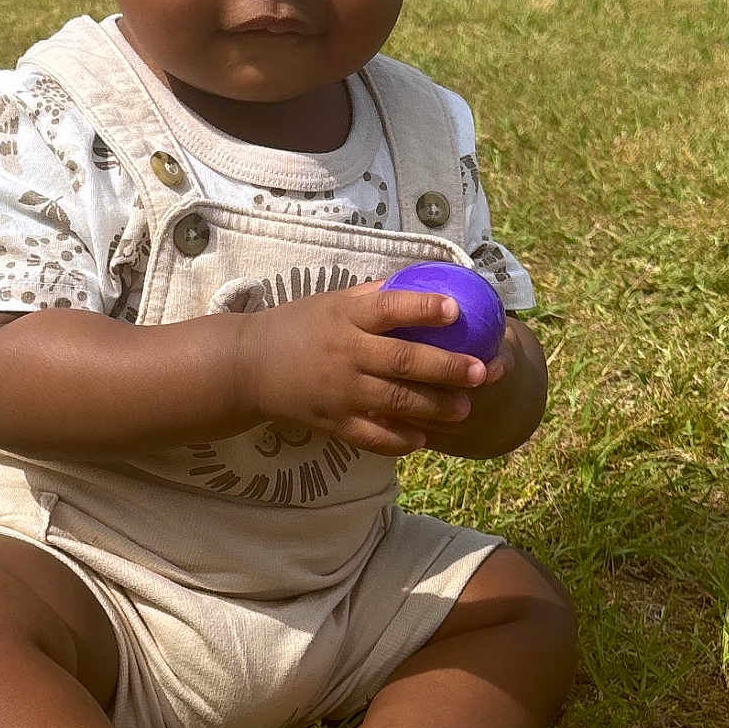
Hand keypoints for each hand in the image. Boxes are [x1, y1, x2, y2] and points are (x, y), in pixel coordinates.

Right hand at [237, 281, 490, 456]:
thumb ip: (371, 298)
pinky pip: (371, 436)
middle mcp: (345, 353)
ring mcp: (339, 391)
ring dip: (434, 407)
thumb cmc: (295, 327)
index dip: (423, 308)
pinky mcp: (332, 422)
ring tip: (464, 409)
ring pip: (395, 401)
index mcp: (346, 316)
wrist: (247, 367)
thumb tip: (418, 286)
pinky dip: (398, 440)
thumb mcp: (329, 302)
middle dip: (446, 367)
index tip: (455, 310)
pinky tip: (422, 439)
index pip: (390, 308)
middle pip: (403, 361)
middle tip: (481, 372)